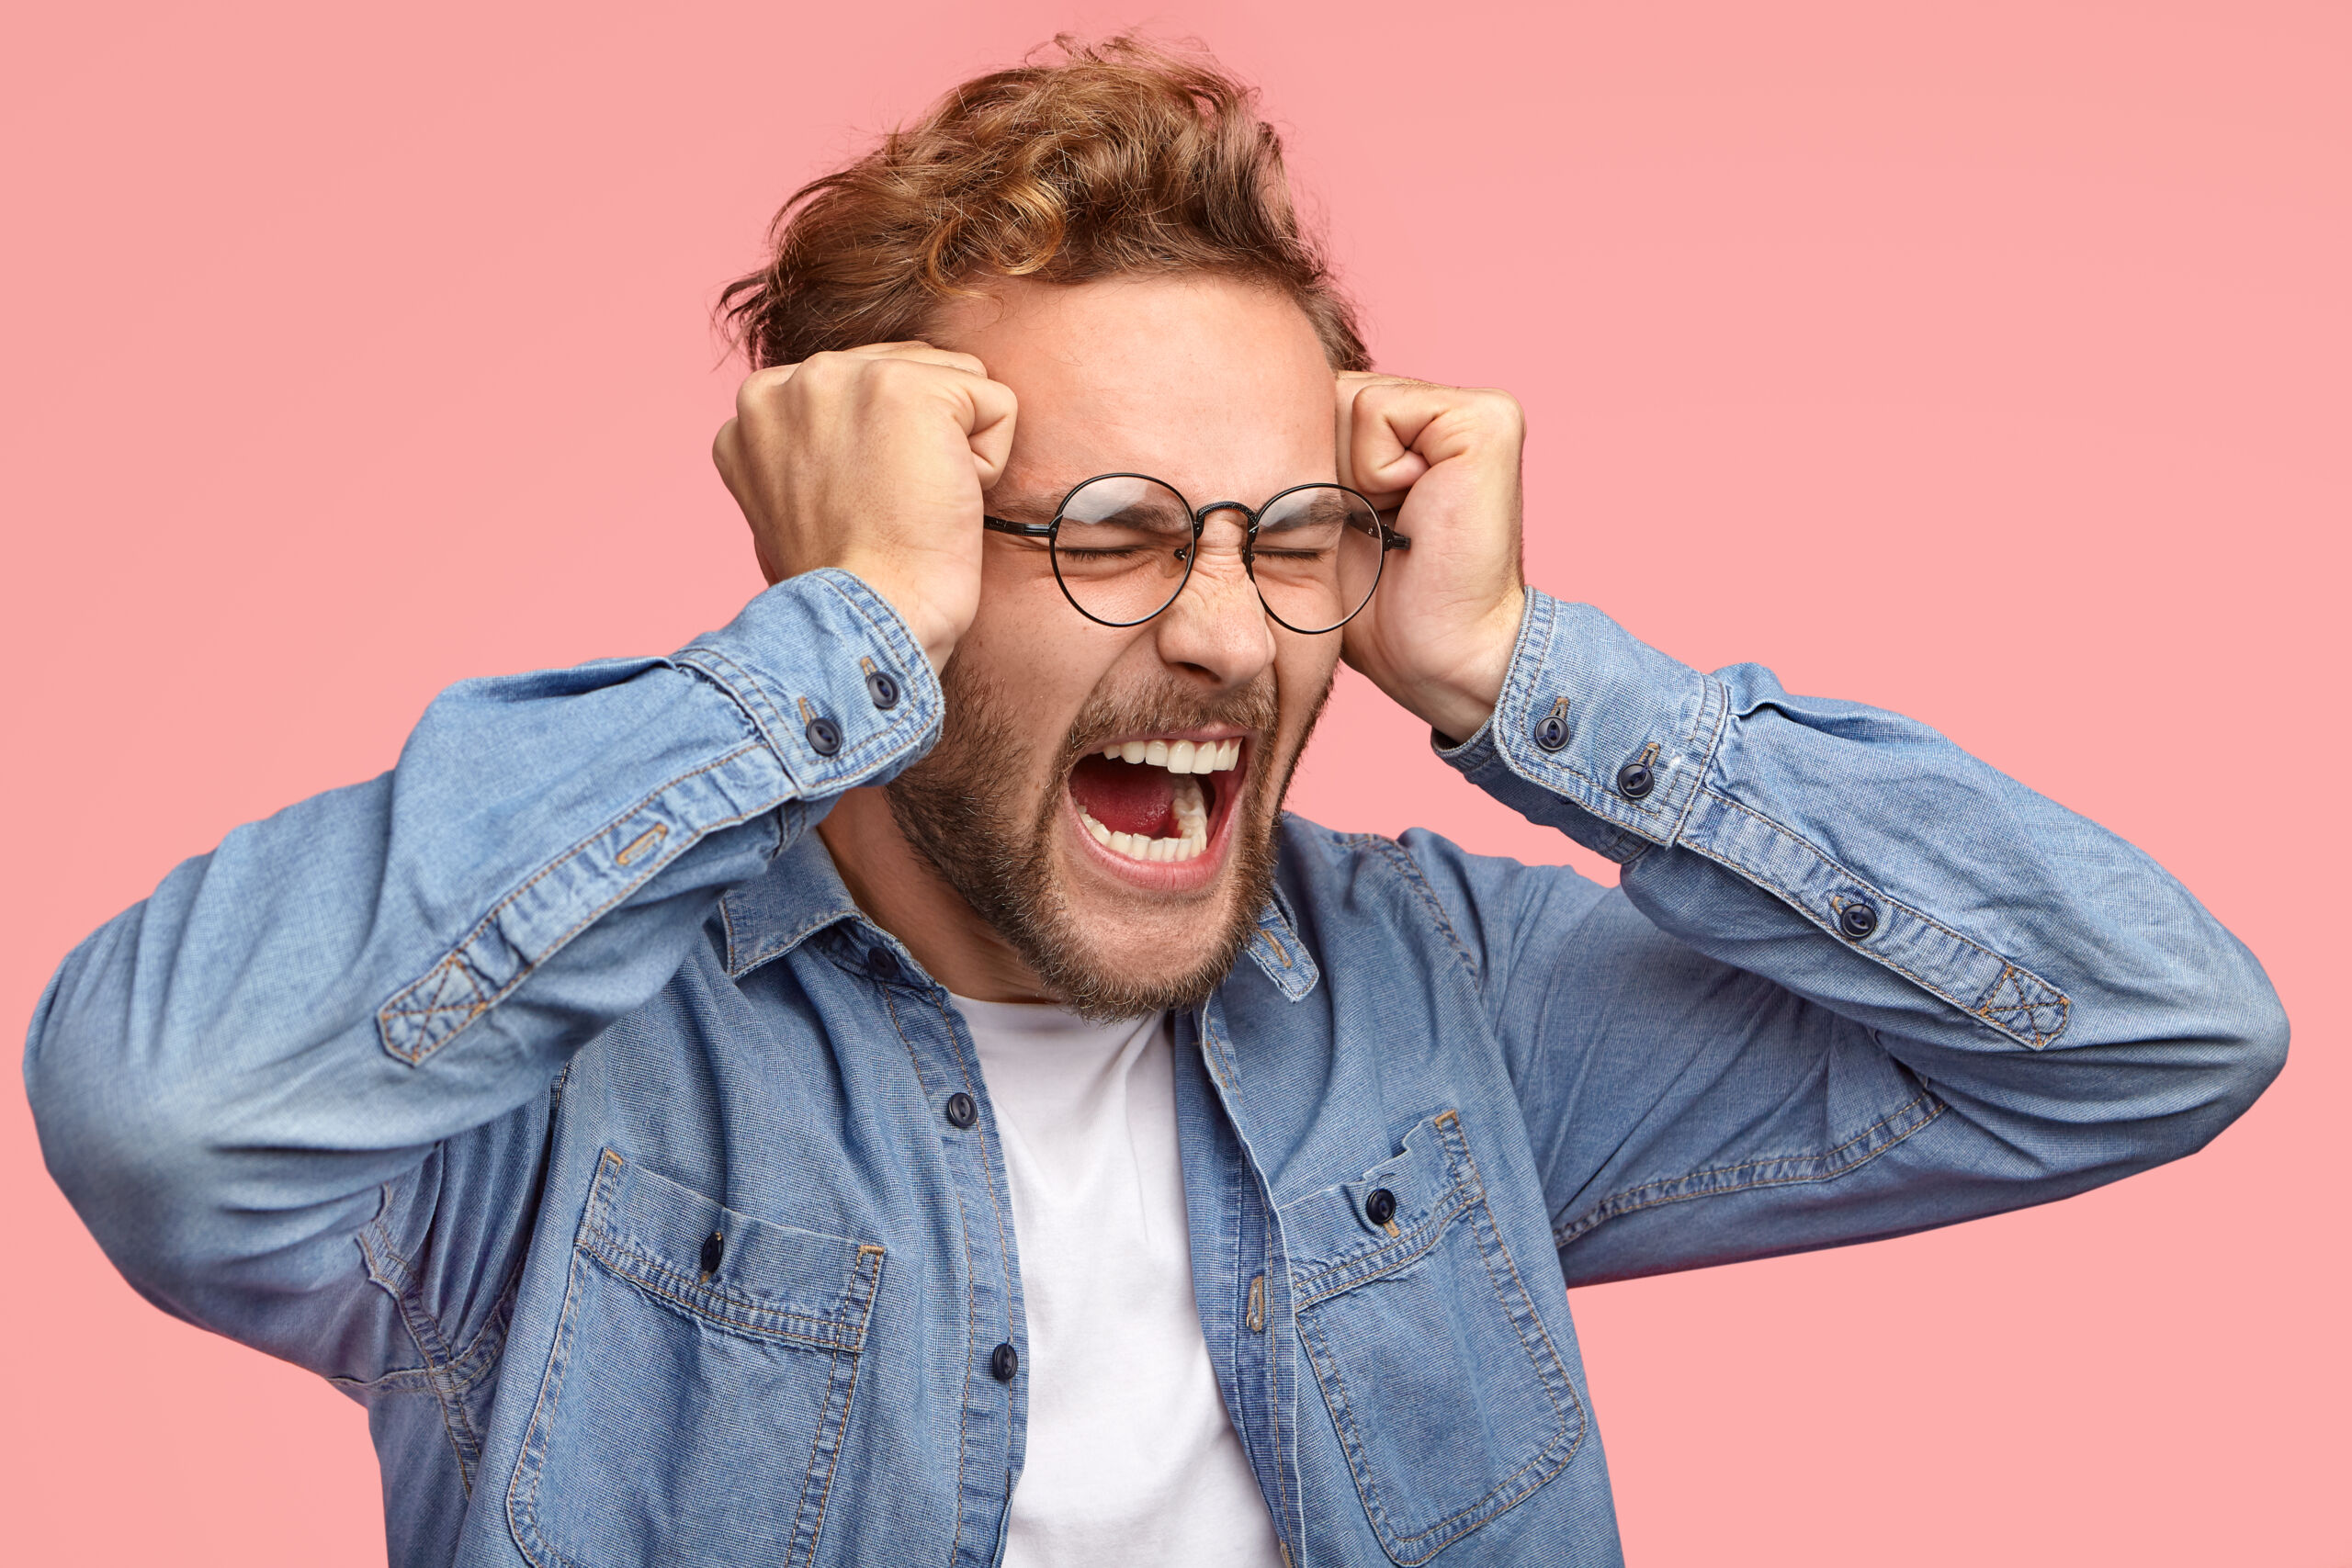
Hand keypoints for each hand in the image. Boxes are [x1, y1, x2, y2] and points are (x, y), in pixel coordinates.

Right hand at [713, 343, 1017, 671]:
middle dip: (918, 438)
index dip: (882, 446)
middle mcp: (792, 378)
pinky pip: (996, 403)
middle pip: (909, 368)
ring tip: (910, 504)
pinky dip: (990, 462)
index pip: (862, 382)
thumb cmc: (843, 578)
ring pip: (955, 380)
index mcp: (759, 404)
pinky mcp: (907, 388)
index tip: (861, 503)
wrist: (864, 616)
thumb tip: (865, 427)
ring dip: (952, 447)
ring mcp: (846, 376)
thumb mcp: (795, 494)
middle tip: (887, 508)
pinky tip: (940, 502)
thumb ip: (814, 439)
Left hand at [1334, 372, 1527, 741]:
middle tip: (1368, 528)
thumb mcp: (1321, 517)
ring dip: (1350, 475)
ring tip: (1392, 523)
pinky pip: (1377, 412)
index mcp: (1412, 429)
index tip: (1345, 527)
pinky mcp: (1486, 419)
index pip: (1320, 403)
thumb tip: (1243, 409)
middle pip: (1329, 395)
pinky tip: (1413, 511)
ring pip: (1348, 399)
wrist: (1439, 657)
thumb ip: (1305, 454)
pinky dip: (1374, 472)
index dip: (1306, 465)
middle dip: (1325, 467)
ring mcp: (1475, 408)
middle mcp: (1446, 408)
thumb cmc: (1376, 605)